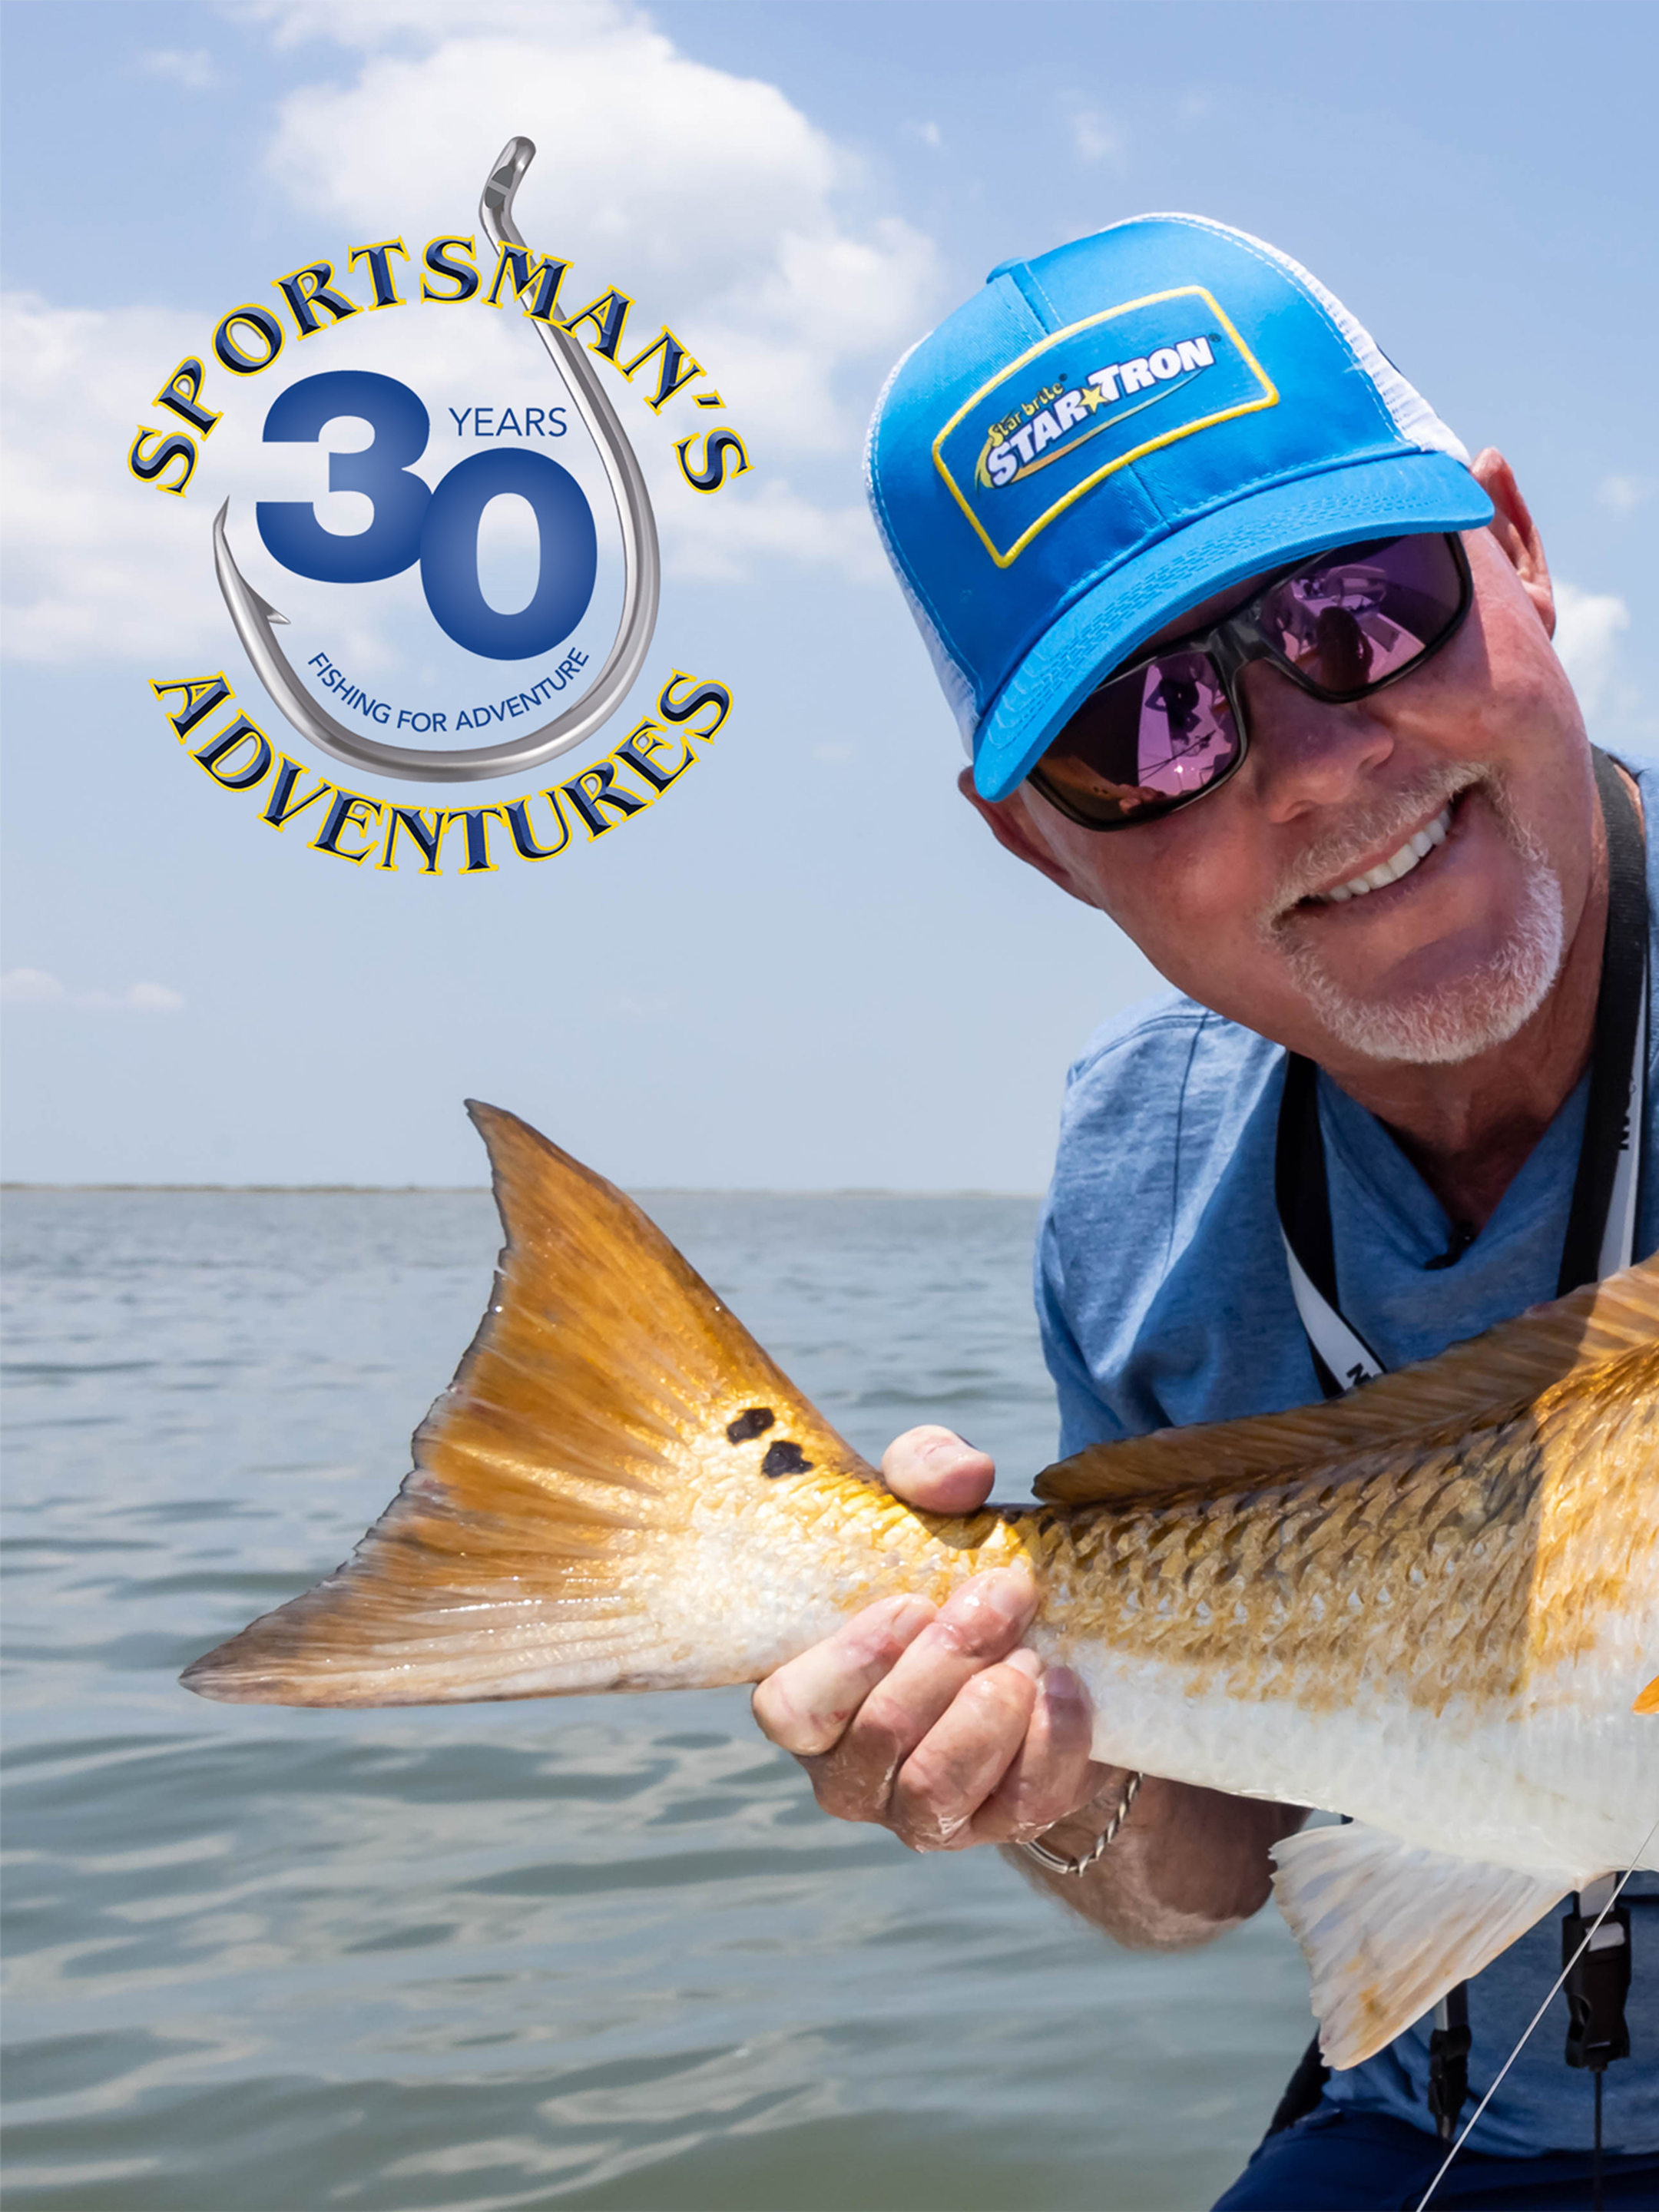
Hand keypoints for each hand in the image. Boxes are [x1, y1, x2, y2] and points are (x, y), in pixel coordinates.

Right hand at [750, 1426, 1112, 1849]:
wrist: (1034, 1642)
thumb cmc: (949, 1569)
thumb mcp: (930, 1506)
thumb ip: (926, 1469)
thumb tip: (963, 1476)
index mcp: (811, 1694)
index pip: (790, 1710)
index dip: (846, 1666)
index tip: (913, 1603)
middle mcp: (849, 1767)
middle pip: (880, 1739)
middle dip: (947, 1663)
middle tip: (1003, 1595)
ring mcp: (917, 1811)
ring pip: (935, 1793)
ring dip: (987, 1717)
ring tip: (1028, 1654)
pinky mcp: (994, 1826)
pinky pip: (1016, 1809)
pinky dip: (1048, 1746)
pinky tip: (1067, 1688)